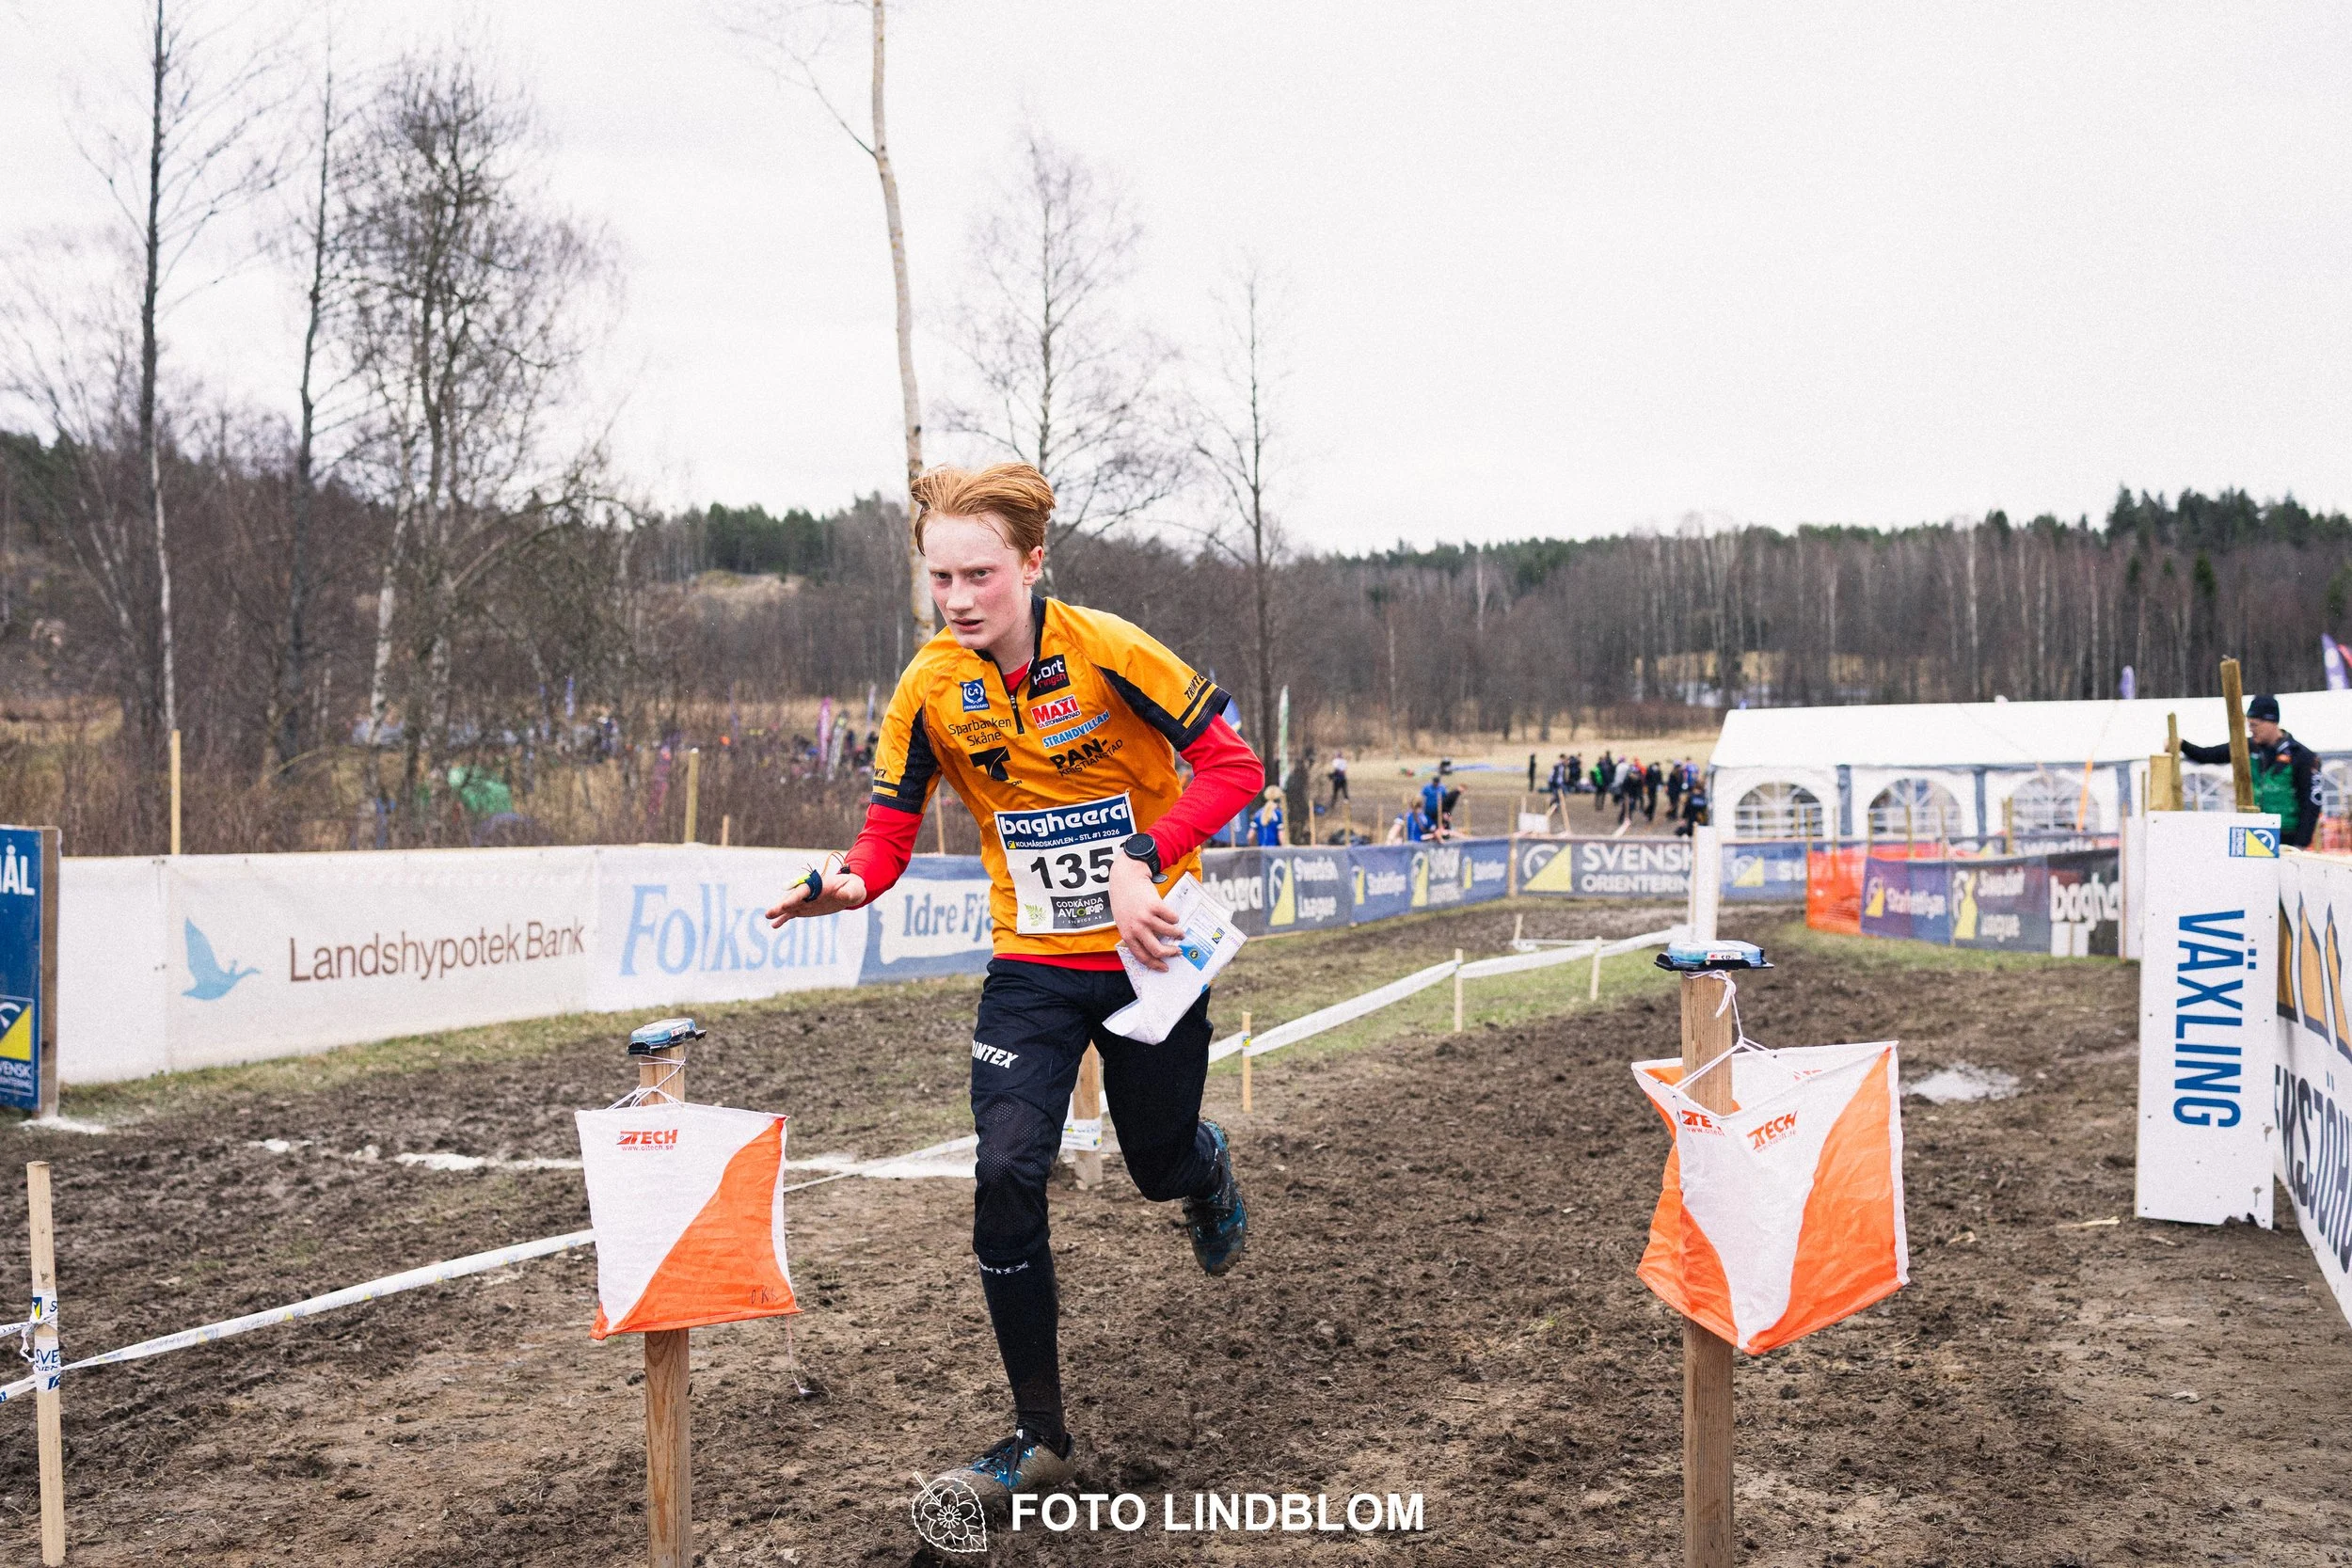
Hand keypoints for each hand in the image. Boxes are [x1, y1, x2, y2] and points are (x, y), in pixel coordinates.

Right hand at [765, 864, 866, 926]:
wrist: (849, 890)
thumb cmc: (852, 887)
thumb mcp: (854, 889)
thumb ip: (849, 892)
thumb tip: (843, 895)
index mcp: (818, 884)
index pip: (804, 891)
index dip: (795, 898)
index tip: (786, 905)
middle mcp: (808, 892)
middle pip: (793, 897)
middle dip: (783, 904)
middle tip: (770, 912)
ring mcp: (805, 900)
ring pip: (790, 906)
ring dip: (779, 911)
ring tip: (768, 917)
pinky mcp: (805, 908)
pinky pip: (792, 913)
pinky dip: (783, 918)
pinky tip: (774, 925)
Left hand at [1109, 852, 1182, 971]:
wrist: (1125, 879)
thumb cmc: (1124, 901)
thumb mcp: (1123, 921)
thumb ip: (1134, 934)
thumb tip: (1152, 948)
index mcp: (1127, 935)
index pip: (1142, 957)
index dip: (1155, 964)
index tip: (1165, 967)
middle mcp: (1136, 928)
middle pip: (1157, 950)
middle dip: (1170, 953)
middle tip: (1177, 951)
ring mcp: (1146, 917)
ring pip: (1168, 933)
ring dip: (1177, 935)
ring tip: (1180, 934)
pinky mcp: (1155, 906)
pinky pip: (1171, 917)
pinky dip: (1175, 919)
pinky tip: (1174, 918)